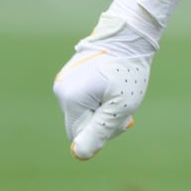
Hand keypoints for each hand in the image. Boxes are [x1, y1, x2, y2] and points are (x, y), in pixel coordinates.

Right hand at [53, 13, 155, 159]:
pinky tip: (112, 84)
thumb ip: (100, 131)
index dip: (103, 131)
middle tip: (124, 104)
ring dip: (103, 108)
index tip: (121, 116)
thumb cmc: (128, 71)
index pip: (80, 135)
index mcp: (70, 98)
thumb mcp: (120, 106)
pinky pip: (83, 98)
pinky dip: (99, 97)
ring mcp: (64, 80)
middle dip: (103, 120)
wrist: (129, 35)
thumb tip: (79, 154)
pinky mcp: (71, 75)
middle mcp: (61, 89)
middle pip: (80, 123)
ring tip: (119, 90)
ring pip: (83, 111)